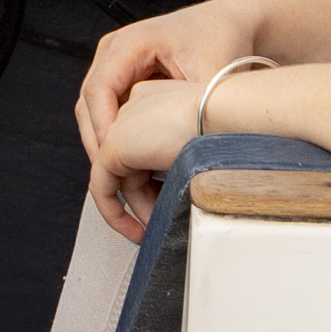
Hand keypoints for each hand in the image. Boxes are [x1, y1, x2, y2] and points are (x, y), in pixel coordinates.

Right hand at [74, 0, 271, 161]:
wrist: (229, 24)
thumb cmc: (219, 37)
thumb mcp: (211, 75)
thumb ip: (193, 110)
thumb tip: (184, 149)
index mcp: (131, 43)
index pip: (99, 90)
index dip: (103, 127)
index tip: (113, 158)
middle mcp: (116, 51)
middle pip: (88, 103)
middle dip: (98, 144)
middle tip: (112, 179)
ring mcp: (117, 65)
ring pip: (93, 111)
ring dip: (104, 144)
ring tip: (121, 177)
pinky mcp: (125, 78)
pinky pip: (108, 110)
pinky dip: (116, 137)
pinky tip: (132, 161)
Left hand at [89, 71, 237, 238]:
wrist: (225, 117)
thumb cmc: (227, 126)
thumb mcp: (201, 142)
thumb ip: (182, 156)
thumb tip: (176, 185)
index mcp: (156, 100)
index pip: (147, 145)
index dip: (157, 180)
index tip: (170, 200)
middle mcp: (134, 108)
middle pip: (133, 163)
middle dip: (148, 198)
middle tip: (166, 220)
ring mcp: (120, 125)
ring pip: (121, 178)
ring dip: (140, 210)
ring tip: (160, 228)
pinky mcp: (112, 147)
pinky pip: (103, 187)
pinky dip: (116, 213)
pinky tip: (136, 231)